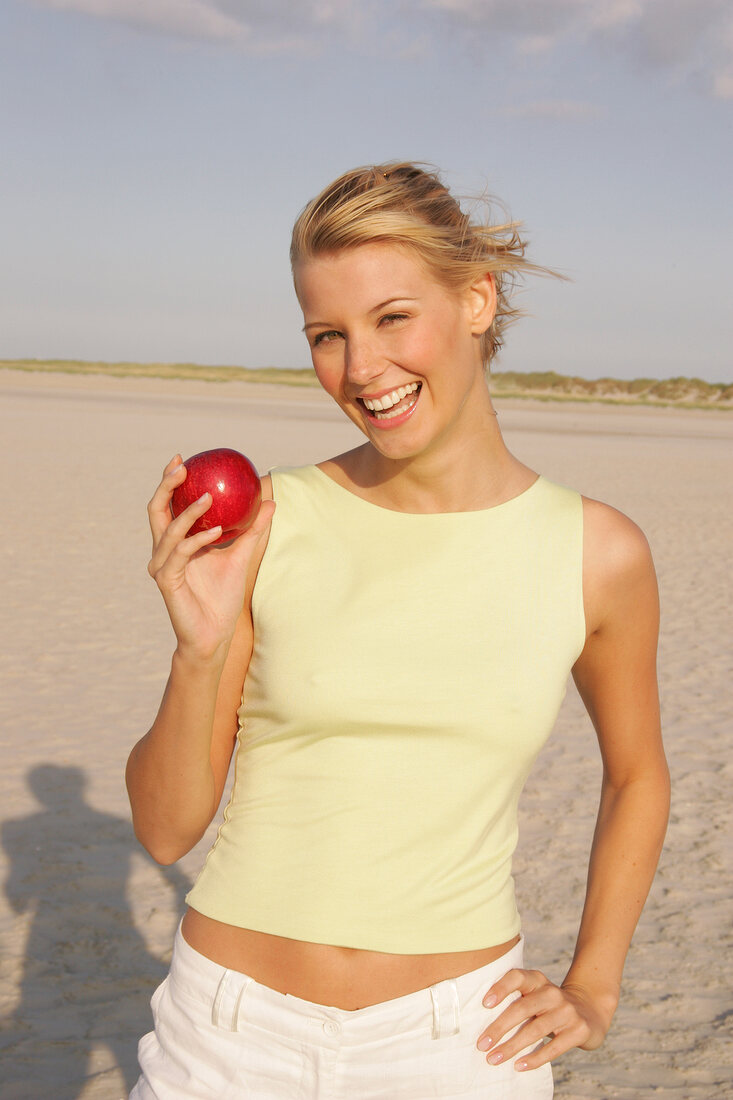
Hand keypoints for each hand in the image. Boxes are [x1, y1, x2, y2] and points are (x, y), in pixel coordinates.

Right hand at [146, 455, 274, 660]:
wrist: (214, 634)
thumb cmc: (223, 596)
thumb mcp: (242, 556)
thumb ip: (253, 529)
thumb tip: (270, 501)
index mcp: (176, 542)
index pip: (167, 505)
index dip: (170, 481)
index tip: (182, 459)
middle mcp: (163, 551)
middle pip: (157, 510)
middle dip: (167, 486)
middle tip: (182, 467)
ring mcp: (162, 566)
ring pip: (169, 530)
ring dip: (189, 512)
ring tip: (210, 497)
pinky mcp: (167, 581)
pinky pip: (181, 554)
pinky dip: (198, 541)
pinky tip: (218, 532)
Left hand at [476, 968, 612, 1071]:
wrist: (590, 1010)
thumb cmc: (550, 1006)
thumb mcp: (536, 995)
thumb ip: (516, 1000)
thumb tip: (480, 1022)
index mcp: (537, 980)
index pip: (517, 977)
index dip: (500, 988)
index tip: (484, 1004)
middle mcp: (552, 992)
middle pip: (522, 1008)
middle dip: (499, 1028)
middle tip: (481, 1044)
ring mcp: (567, 1011)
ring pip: (535, 1030)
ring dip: (512, 1046)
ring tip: (494, 1058)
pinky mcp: (578, 1030)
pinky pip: (553, 1047)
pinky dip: (534, 1058)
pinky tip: (519, 1065)